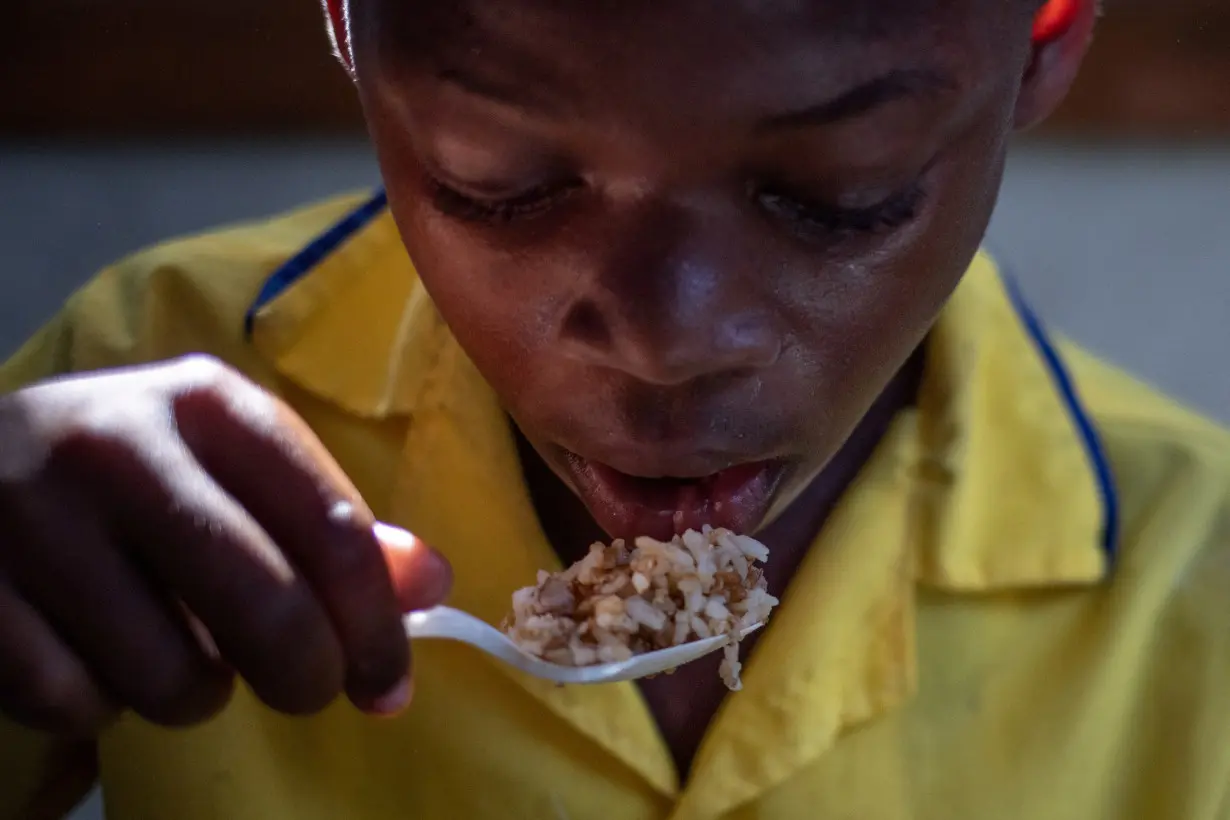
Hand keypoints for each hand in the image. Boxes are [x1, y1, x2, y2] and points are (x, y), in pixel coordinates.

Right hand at [0, 355, 451, 735]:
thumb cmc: (135, 476)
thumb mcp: (235, 470)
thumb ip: (328, 524)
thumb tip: (431, 583)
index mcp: (211, 404)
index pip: (334, 531)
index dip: (377, 627)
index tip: (389, 684)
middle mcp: (121, 443)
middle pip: (267, 609)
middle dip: (306, 677)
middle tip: (304, 688)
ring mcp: (31, 514)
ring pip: (173, 676)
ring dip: (194, 693)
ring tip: (176, 652)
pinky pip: (76, 702)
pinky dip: (98, 704)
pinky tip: (91, 654)